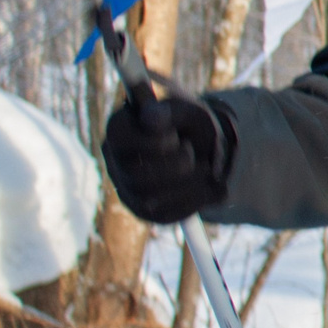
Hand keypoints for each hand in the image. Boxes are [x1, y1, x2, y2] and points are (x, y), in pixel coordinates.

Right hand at [101, 92, 234, 222]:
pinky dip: (197, 200)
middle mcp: (115, 162)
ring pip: (150, 200)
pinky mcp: (146, 211)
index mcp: (119, 130)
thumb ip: (170, 112)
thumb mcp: (186, 112)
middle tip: (193, 153)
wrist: (206, 149)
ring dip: (190, 183)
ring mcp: (127, 189)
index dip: (156, 141)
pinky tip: (212, 186)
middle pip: (136, 175)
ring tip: (207, 168)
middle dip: (177, 165)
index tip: (176, 136)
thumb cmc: (189, 126)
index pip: (120, 139)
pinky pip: (167, 215)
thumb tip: (151, 118)